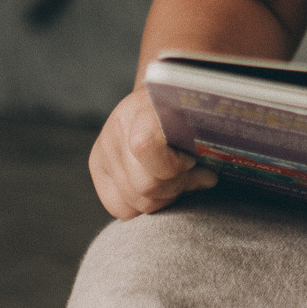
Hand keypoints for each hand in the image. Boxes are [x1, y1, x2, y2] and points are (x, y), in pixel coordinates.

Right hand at [89, 86, 216, 219]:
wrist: (158, 99)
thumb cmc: (186, 111)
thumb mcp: (198, 119)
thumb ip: (201, 145)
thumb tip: (208, 179)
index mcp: (143, 109)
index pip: (145, 147)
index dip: (174, 165)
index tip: (193, 161)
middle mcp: (117, 129)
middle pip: (145, 185)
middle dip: (177, 187)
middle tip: (198, 177)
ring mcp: (104, 149)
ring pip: (136, 201)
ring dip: (164, 197)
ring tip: (180, 180)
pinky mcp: (97, 166)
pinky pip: (120, 208)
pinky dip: (145, 204)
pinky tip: (161, 188)